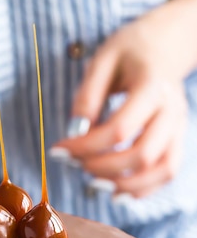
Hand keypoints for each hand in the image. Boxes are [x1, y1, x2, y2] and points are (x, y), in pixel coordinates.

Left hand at [53, 0, 192, 197]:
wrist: (164, 45)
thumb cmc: (128, 51)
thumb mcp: (102, 60)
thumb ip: (87, 96)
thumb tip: (75, 133)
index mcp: (152, 86)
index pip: (119, 128)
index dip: (85, 146)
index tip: (59, 150)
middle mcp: (172, 109)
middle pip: (142, 154)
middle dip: (103, 167)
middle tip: (75, 164)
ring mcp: (179, 126)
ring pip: (161, 169)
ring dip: (125, 184)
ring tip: (94, 183)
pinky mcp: (177, 139)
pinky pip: (167, 172)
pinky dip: (143, 188)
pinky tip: (116, 192)